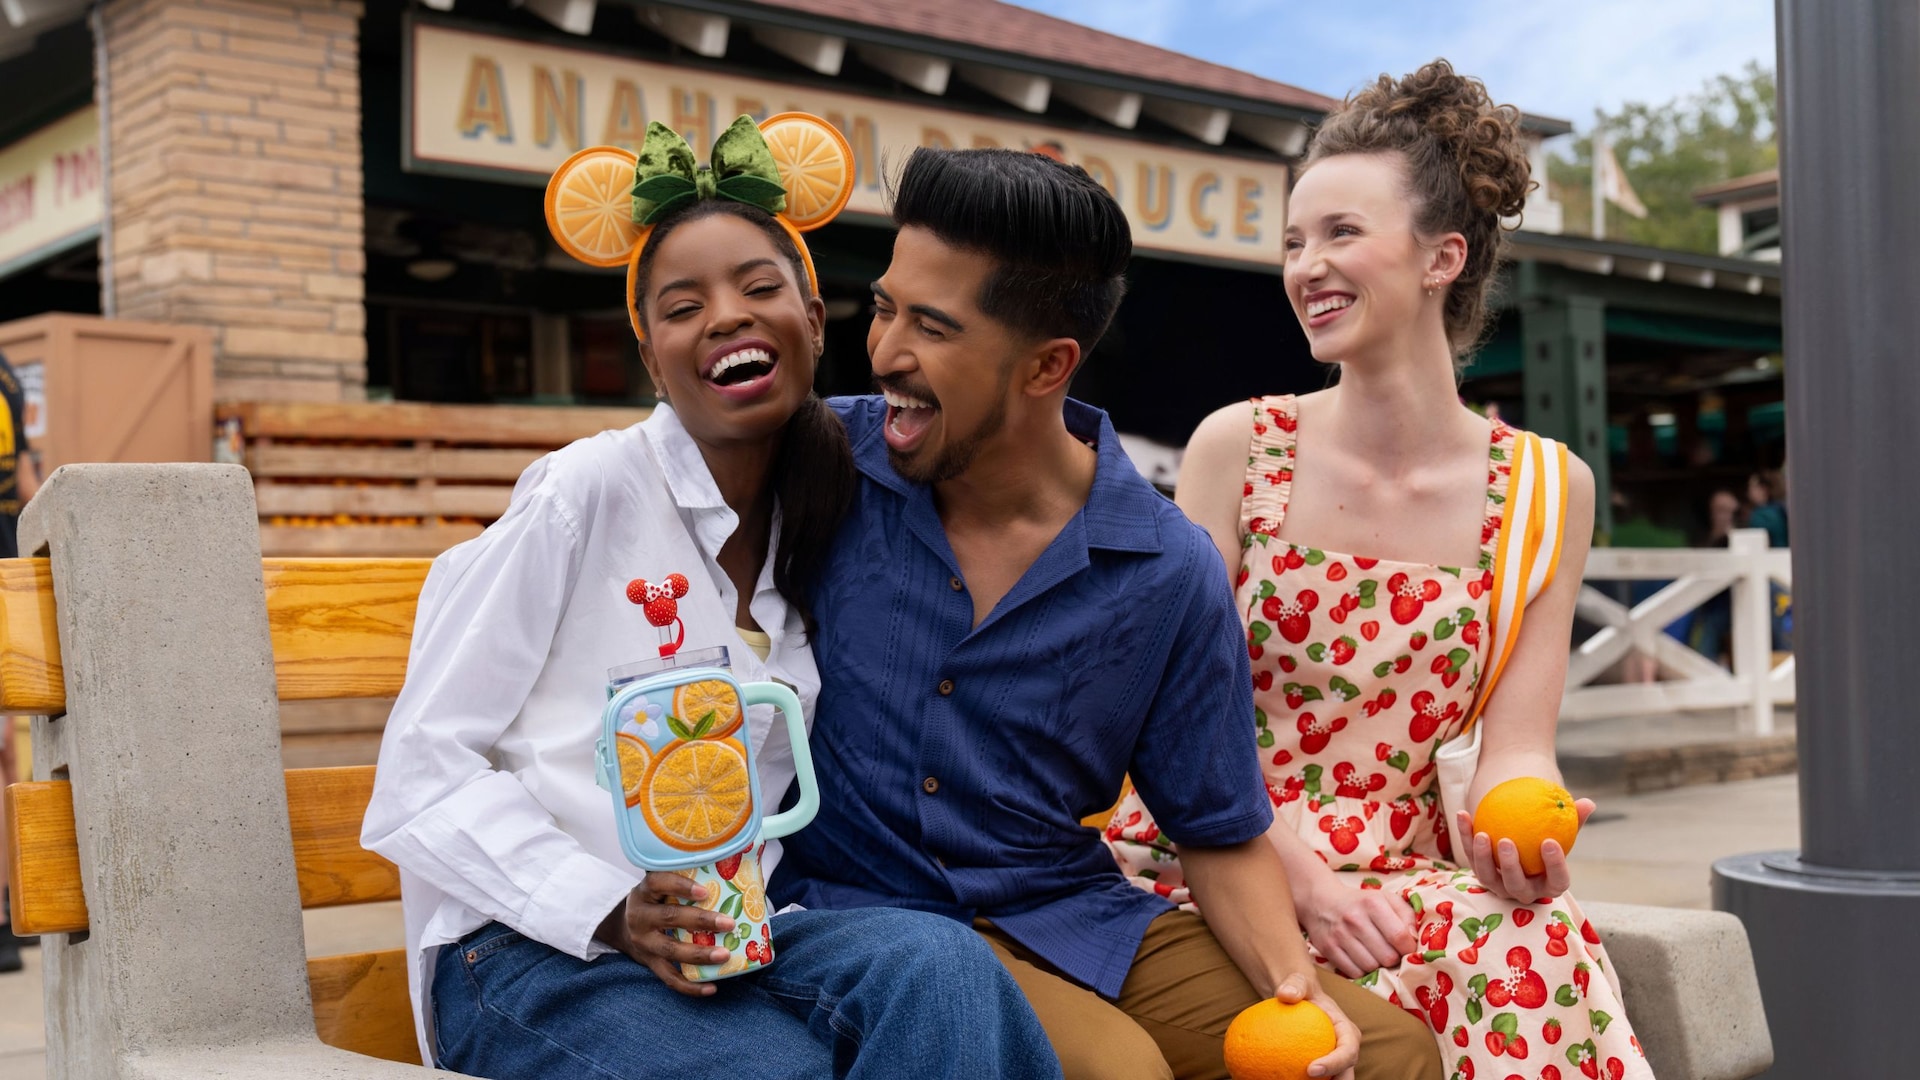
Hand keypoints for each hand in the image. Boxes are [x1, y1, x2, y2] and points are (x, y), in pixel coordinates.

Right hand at [594, 872, 735, 996]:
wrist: (624, 926)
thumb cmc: (657, 900)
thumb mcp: (661, 885)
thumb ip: (685, 875)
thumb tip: (737, 861)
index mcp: (645, 892)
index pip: (657, 883)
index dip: (680, 886)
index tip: (705, 891)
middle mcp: (640, 917)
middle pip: (669, 918)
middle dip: (701, 921)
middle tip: (729, 923)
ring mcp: (644, 943)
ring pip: (670, 951)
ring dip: (699, 954)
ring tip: (725, 955)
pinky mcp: (649, 963)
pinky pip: (669, 978)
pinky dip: (690, 986)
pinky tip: (712, 987)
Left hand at [1275, 971, 1359, 1079]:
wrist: (1299, 1000)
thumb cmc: (1302, 989)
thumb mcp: (1299, 981)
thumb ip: (1294, 984)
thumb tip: (1285, 994)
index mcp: (1348, 1032)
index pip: (1348, 1052)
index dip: (1334, 1064)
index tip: (1310, 1070)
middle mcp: (1346, 1051)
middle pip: (1346, 1076)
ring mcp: (1335, 1062)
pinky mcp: (1322, 1069)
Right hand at [1296, 874, 1416, 977]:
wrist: (1320, 902)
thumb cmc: (1360, 903)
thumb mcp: (1386, 899)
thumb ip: (1406, 915)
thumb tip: (1414, 940)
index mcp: (1373, 903)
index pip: (1400, 936)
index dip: (1409, 949)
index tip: (1407, 949)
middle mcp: (1355, 919)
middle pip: (1387, 956)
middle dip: (1393, 958)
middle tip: (1390, 952)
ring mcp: (1340, 935)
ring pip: (1371, 967)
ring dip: (1377, 966)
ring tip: (1375, 955)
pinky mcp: (1328, 949)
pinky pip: (1354, 973)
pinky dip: (1361, 970)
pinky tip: (1362, 959)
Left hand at [1453, 800, 1595, 901]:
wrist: (1524, 842)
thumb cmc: (1547, 837)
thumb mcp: (1561, 830)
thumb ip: (1573, 819)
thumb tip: (1588, 803)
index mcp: (1550, 884)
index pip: (1557, 881)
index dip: (1555, 866)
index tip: (1550, 842)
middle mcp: (1524, 891)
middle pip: (1516, 885)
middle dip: (1510, 867)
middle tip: (1506, 841)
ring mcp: (1500, 886)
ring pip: (1488, 877)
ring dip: (1482, 856)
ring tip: (1482, 833)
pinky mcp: (1480, 873)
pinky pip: (1470, 856)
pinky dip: (1465, 836)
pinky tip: (1464, 814)